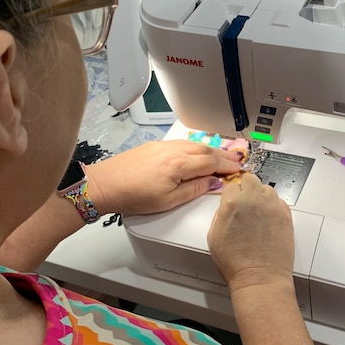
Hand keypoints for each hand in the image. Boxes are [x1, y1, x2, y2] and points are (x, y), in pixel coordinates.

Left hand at [85, 140, 242, 215]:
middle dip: (223, 155)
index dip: (227, 166)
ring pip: (195, 144)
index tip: (239, 169)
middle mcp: (173, 150)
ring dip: (211, 150)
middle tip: (237, 161)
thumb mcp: (169, 200)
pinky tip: (199, 153)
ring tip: (222, 157)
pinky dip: (197, 148)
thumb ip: (194, 189)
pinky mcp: (155, 146)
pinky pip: (183, 143)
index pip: (211, 162)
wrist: (105, 184)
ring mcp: (163, 146)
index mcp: (179, 163)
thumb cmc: (133, 195)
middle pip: (206, 150)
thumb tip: (213, 183)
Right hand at [208, 173, 294, 293]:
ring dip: (261, 196)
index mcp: (232, 203)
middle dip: (246, 188)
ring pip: (267, 188)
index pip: (231, 185)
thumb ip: (219, 214)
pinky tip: (268, 219)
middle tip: (245, 202)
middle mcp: (253, 200)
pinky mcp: (285, 215)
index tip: (232, 199)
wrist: (260, 277)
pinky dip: (273, 206)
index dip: (231, 194)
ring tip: (258, 212)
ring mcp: (272, 206)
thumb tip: (226, 207)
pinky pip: (279, 201)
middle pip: (250, 179)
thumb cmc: (237, 263)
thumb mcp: (214, 236)